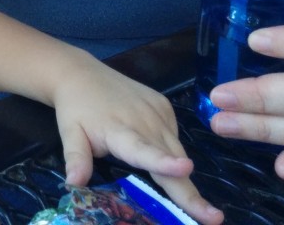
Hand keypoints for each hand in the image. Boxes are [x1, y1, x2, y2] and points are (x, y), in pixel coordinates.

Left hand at [53, 52, 224, 224]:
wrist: (82, 74)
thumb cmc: (76, 108)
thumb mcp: (70, 133)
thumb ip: (76, 159)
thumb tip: (73, 184)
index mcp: (120, 130)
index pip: (143, 150)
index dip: (164, 162)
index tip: (184, 169)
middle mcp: (144, 120)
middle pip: (171, 160)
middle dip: (191, 192)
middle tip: (214, 217)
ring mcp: (157, 111)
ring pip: (177, 150)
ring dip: (184, 176)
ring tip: (200, 207)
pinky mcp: (164, 105)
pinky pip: (174, 135)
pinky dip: (173, 151)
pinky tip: (165, 158)